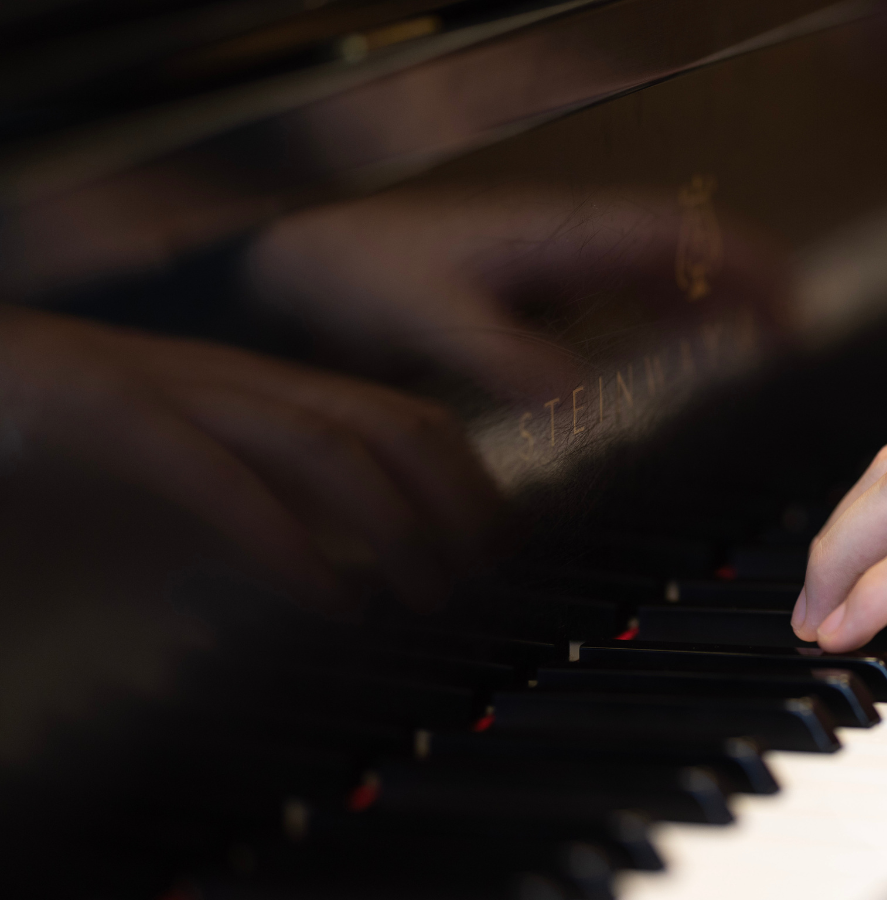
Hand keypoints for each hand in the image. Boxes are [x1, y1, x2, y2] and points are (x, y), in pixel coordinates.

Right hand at [0, 307, 499, 613]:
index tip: (504, 547)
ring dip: (396, 523)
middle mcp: (232, 378)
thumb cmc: (51, 447)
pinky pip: (218, 476)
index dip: (471, 480)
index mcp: (258, 389)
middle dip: (459, 501)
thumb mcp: (181, 494)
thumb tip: (347, 583)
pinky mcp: (102, 416)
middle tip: (487, 577)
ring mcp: (171, 389)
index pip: (402, 417)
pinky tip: (329, 597)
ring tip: (429, 593)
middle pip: (388, 423)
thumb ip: (262, 525)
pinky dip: (285, 541)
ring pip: (324, 442)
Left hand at [246, 189, 788, 403]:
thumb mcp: (431, 318)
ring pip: (663, 274)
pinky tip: (687, 352)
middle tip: (796, 339)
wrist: (304, 262)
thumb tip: (581, 400)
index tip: (786, 310)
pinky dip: (672, 321)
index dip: (739, 270)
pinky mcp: (544, 289)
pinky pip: (628, 297)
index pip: (675, 238)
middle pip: (685, 251)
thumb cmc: (358, 272)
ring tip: (763, 347)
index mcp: (558, 236)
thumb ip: (507, 359)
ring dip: (715, 305)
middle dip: (747, 287)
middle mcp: (571, 242)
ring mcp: (560, 263)